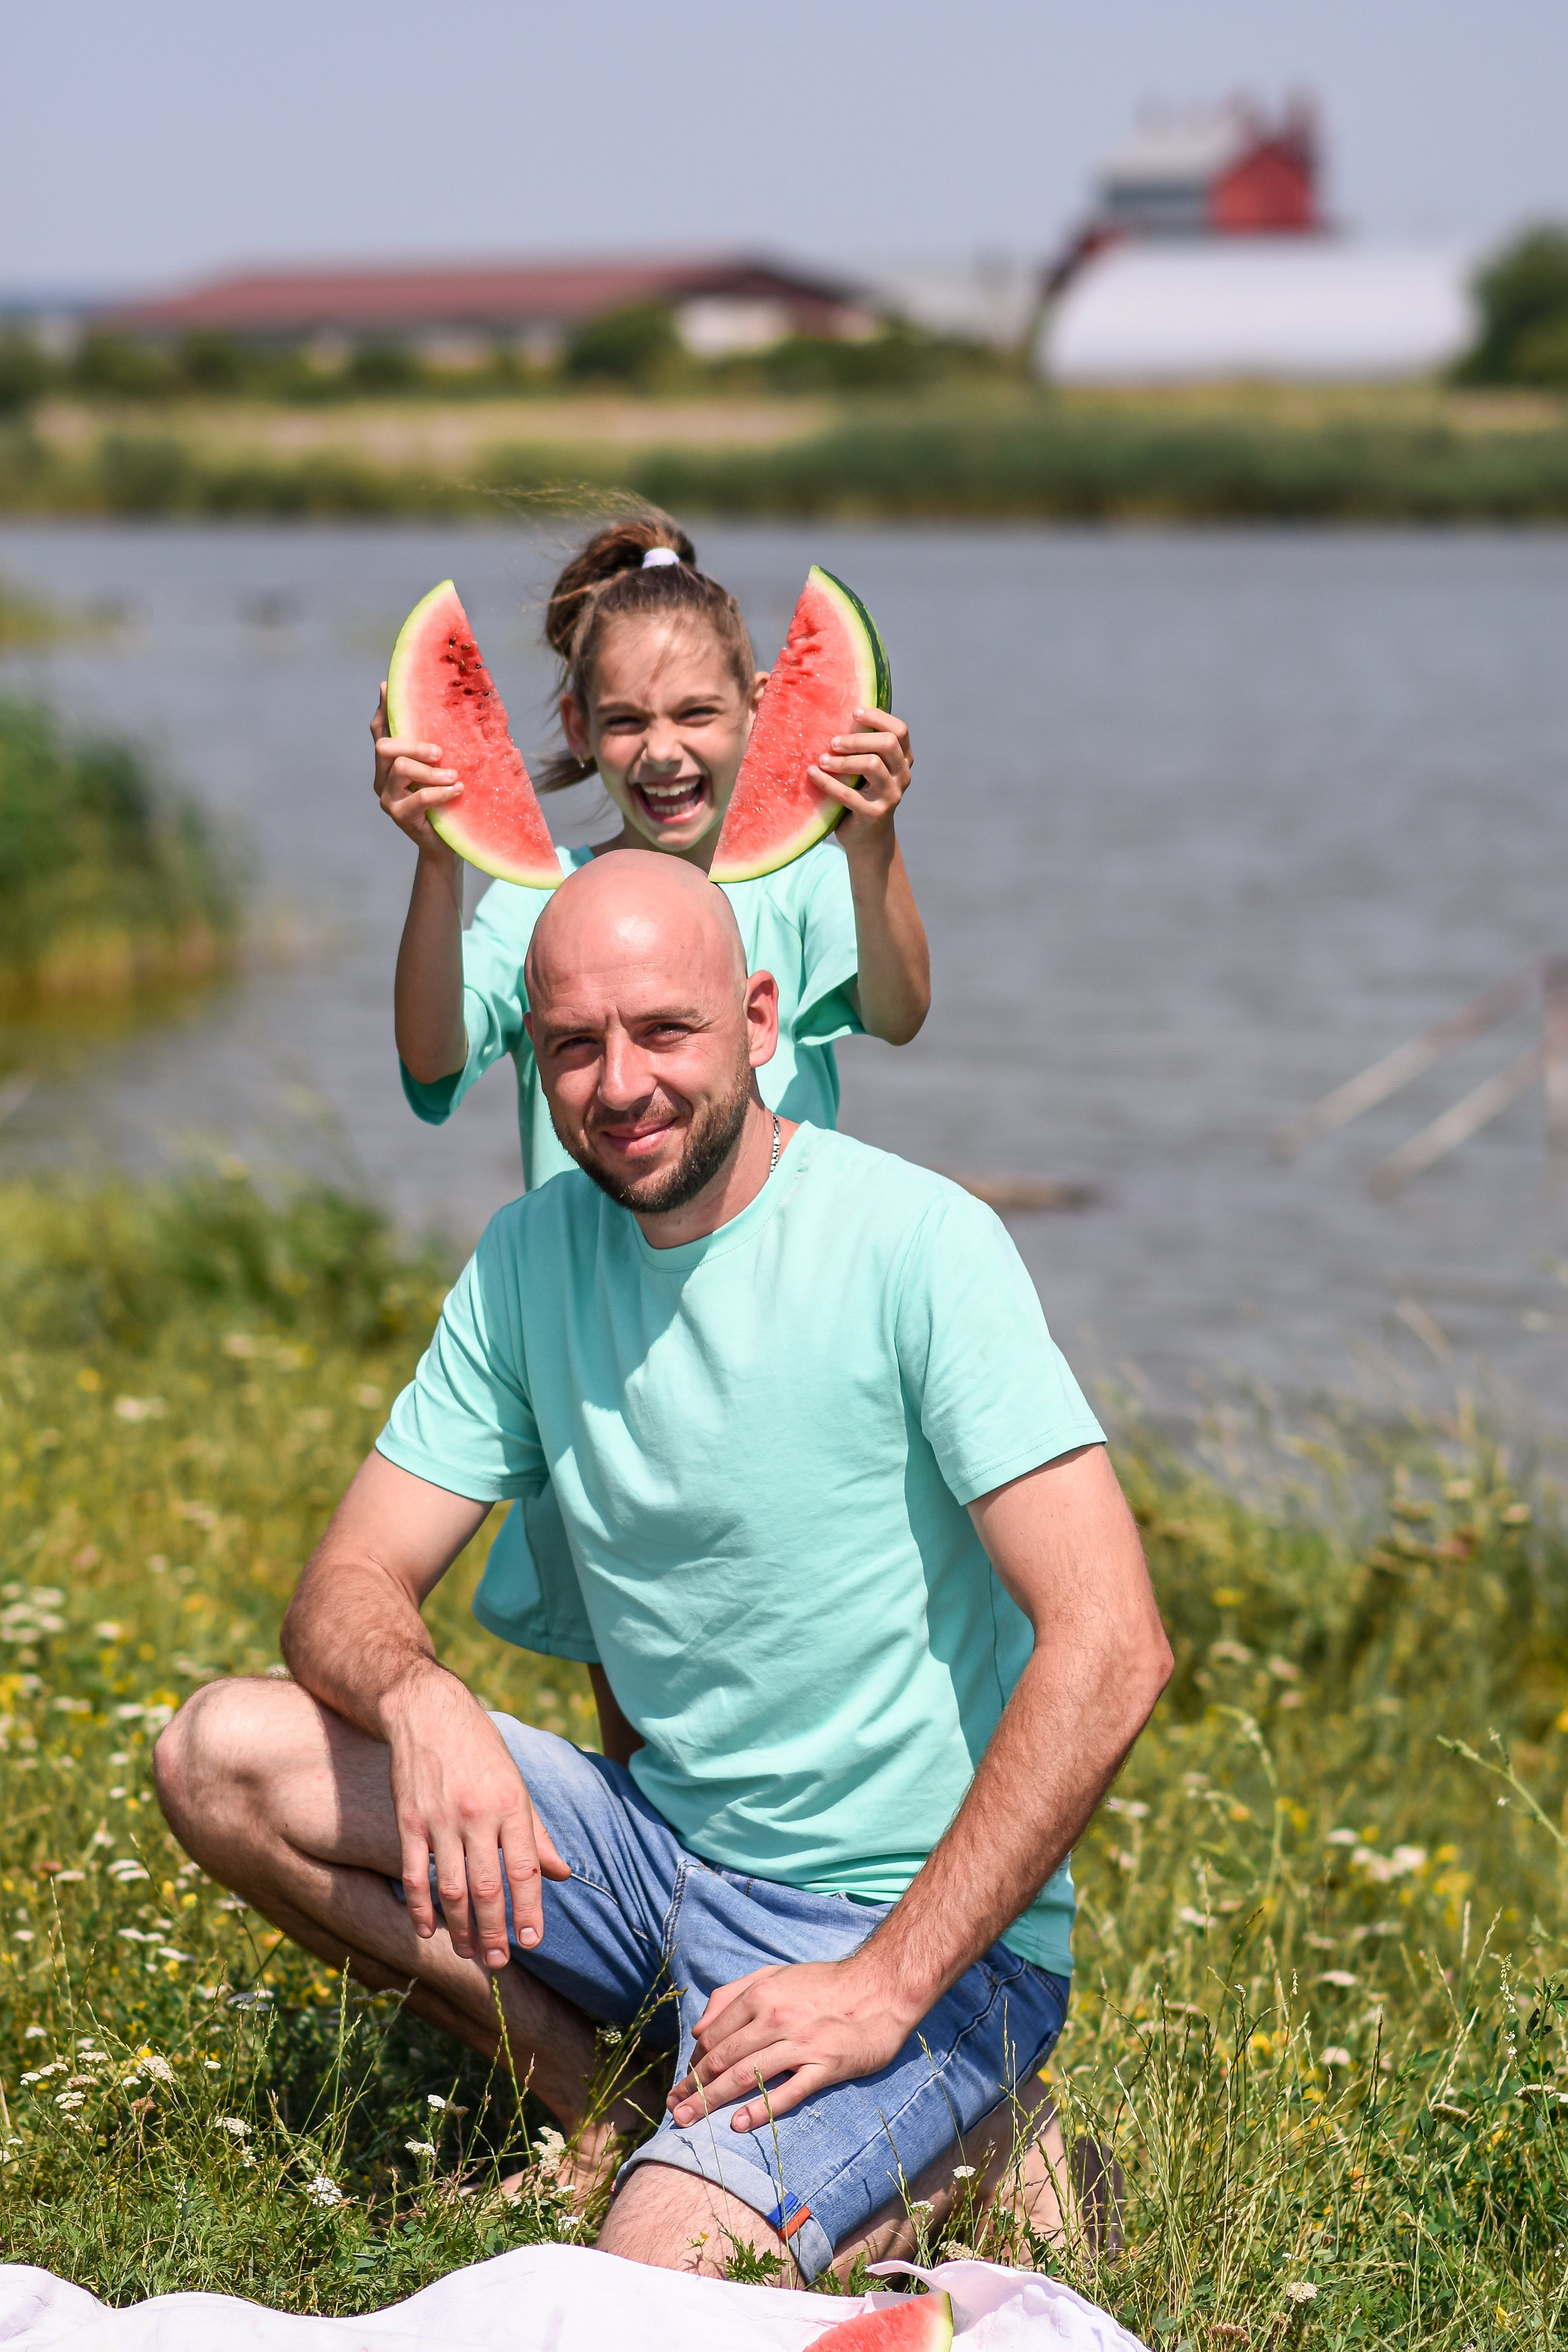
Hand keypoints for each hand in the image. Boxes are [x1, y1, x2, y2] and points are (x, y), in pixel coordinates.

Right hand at [371, 683, 462, 860]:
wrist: (446, 844)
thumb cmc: (447, 802)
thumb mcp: (442, 770)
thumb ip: (438, 747)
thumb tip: (453, 710)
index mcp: (389, 764)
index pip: (379, 730)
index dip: (384, 709)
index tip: (388, 686)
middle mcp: (382, 778)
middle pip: (385, 746)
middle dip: (413, 744)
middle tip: (440, 752)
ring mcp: (388, 798)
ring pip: (400, 768)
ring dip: (431, 771)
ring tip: (455, 777)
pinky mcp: (399, 816)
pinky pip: (418, 797)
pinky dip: (440, 792)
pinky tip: (456, 790)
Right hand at [384, 1665, 570, 1970]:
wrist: (429, 1712)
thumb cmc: (480, 1750)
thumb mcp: (517, 1784)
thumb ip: (537, 1834)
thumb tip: (564, 1875)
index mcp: (511, 1805)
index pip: (525, 1869)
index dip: (529, 1910)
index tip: (532, 1942)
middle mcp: (477, 1815)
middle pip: (486, 1888)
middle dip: (495, 1930)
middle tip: (499, 1962)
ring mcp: (440, 1820)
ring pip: (451, 1888)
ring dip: (460, 1929)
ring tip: (470, 1953)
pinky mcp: (409, 1821)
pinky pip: (414, 1875)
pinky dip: (420, 1908)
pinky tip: (427, 1931)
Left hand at [667, 1955, 920, 2131]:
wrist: (880, 1987)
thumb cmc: (824, 1984)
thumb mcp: (775, 1975)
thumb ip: (733, 1994)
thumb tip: (699, 2028)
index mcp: (761, 1996)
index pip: (714, 2036)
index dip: (693, 2064)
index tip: (681, 2084)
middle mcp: (776, 2018)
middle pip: (724, 2059)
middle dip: (694, 2088)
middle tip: (674, 2111)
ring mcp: (801, 2044)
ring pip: (747, 2076)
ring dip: (714, 2101)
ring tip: (689, 2121)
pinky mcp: (825, 2065)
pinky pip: (787, 2091)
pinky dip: (761, 2109)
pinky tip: (739, 2124)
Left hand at [810, 708, 912, 855]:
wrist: (866, 836)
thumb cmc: (862, 793)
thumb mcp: (869, 768)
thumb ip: (865, 746)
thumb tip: (835, 713)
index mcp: (904, 760)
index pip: (900, 731)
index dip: (878, 717)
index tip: (854, 713)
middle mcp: (902, 776)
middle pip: (888, 743)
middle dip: (857, 739)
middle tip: (833, 742)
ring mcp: (891, 796)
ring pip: (872, 765)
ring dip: (843, 760)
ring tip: (822, 759)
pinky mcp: (874, 814)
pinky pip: (849, 794)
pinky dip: (827, 782)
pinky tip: (812, 773)